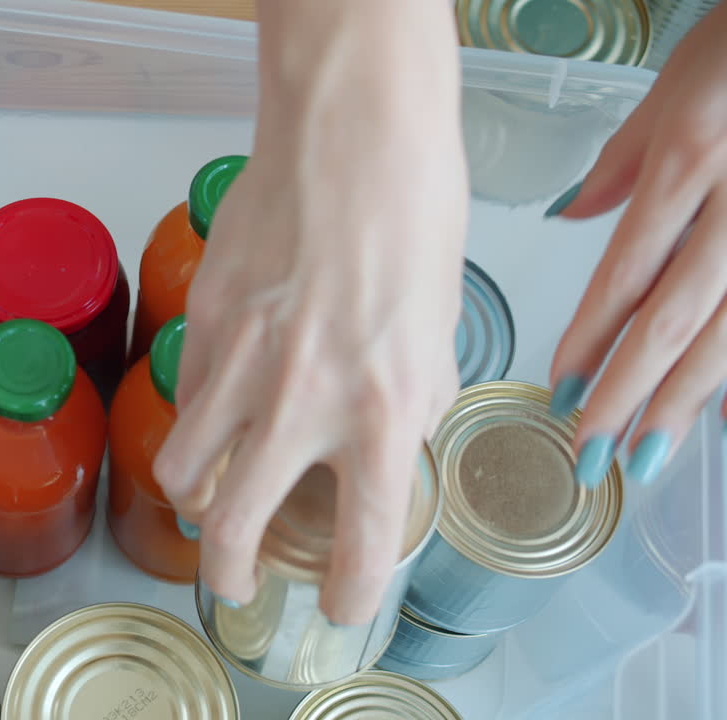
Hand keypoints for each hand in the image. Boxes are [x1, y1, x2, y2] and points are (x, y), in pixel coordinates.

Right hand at [153, 1, 466, 623]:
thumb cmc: (410, 217)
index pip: (365, 540)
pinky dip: (196, 414)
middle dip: (227, 574)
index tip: (342, 605)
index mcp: (385, 407)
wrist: (352, 136)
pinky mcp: (202, 319)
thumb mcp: (437, 332)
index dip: (350, 595)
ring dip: (193, 492)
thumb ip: (405, 404)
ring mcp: (241, 360)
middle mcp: (304, 398)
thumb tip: (380, 441)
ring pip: (182, 467)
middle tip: (233, 576)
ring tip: (209, 483)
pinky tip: (221, 392)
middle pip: (231, 527)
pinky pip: (184, 393)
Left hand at [546, 4, 726, 487]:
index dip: (589, 339)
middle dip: (626, 394)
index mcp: (688, 163)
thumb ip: (623, 163)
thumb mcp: (673, 90)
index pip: (625, 273)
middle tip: (588, 453)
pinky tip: (723, 419)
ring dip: (684, 403)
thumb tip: (569, 213)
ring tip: (644, 455)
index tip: (558, 389)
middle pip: (672, 319)